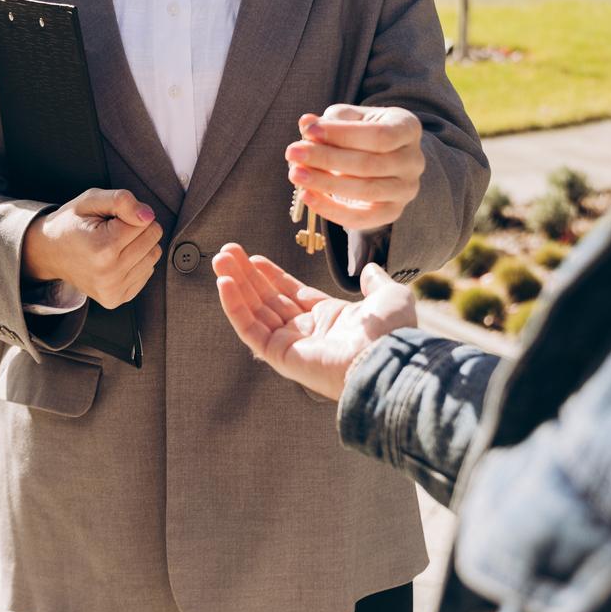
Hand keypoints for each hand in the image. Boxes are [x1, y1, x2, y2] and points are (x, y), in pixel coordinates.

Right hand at [21, 188, 161, 308]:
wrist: (49, 253)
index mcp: (103, 248)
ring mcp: (113, 290)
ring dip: (139, 245)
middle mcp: (109, 274)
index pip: (146, 222)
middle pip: (153, 238)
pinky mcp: (116, 298)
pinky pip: (147, 272)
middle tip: (112, 230)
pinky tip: (115, 260)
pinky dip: (136, 262)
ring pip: (154, 255)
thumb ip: (121, 201)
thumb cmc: (71, 223)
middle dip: (137, 228)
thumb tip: (148, 216)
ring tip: (113, 244)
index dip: (129, 214)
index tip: (110, 219)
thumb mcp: (90, 200)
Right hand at [212, 243, 417, 401]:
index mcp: (330, 319)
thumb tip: (371, 270)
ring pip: (255, 311)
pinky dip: (235, 307)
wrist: (385, 360)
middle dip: (246, 275)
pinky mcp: (279, 356)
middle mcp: (308, 332)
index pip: (291, 293)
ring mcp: (292, 345)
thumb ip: (376, 282)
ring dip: (235, 285)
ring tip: (219, 260)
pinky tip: (224, 283)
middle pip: (268, 299)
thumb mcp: (389, 297)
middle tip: (226, 251)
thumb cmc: (391, 333)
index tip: (254, 257)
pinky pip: (250, 329)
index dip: (271, 275)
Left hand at [286, 104, 425, 232]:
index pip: (378, 135)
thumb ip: (331, 121)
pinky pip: (361, 219)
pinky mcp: (392, 212)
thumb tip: (306, 124)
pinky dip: (332, 210)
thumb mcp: (351, 118)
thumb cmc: (363, 132)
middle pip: (369, 164)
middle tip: (293, 152)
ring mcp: (406, 189)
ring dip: (325, 184)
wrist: (383, 157)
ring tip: (295, 173)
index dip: (342, 134)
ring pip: (365, 191)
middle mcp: (414, 160)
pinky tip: (307, 196)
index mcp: (408, 128)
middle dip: (327, 158)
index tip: (308, 131)